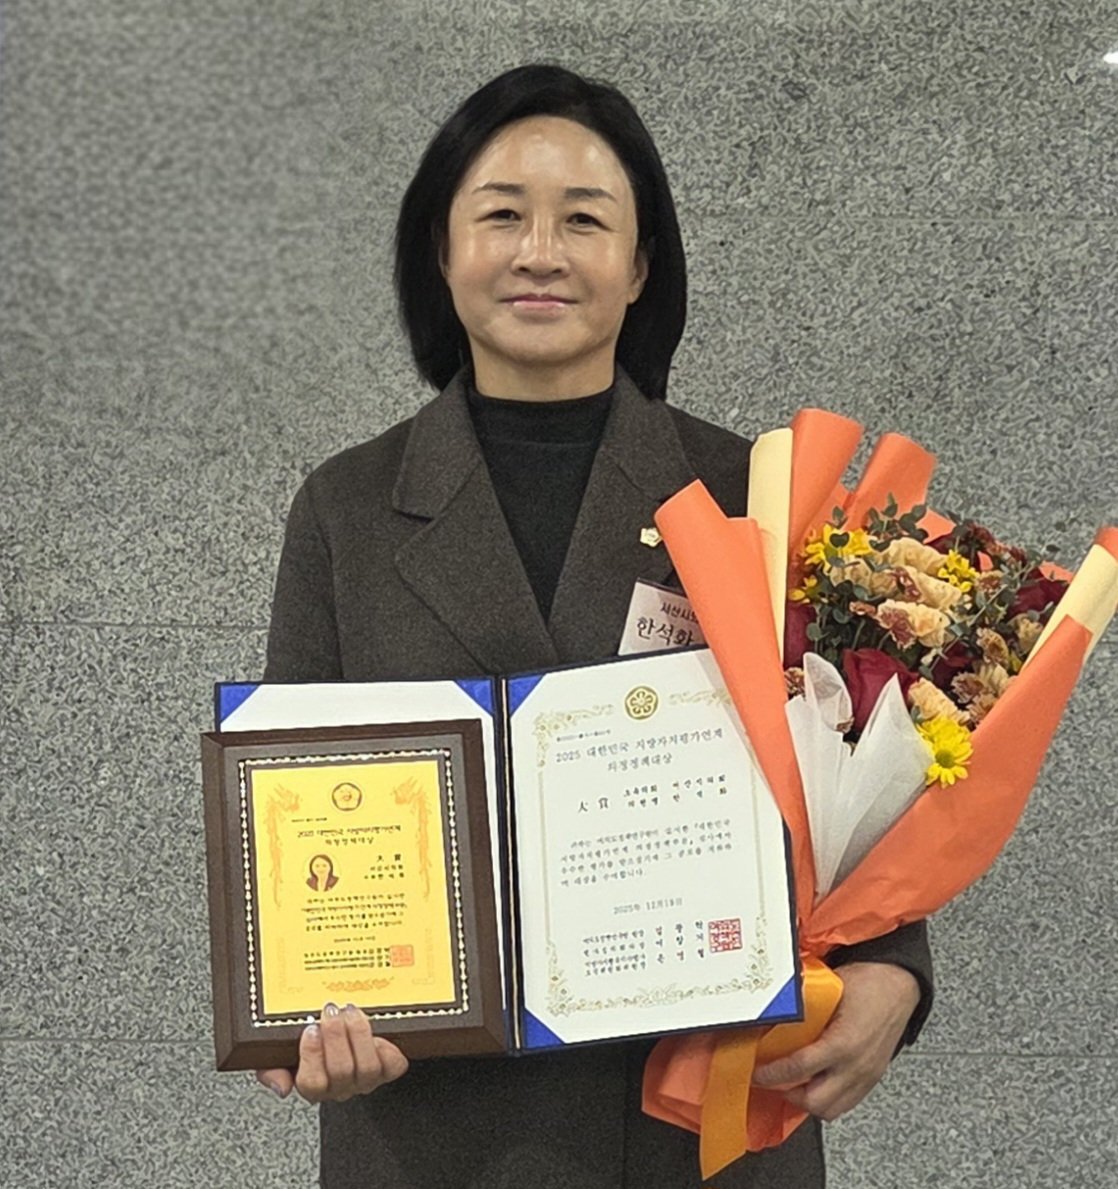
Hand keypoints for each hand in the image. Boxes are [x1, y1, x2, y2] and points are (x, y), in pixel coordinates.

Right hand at [255, 1002, 408, 1102]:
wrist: (344, 1032)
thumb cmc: (311, 1041)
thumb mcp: (279, 1052)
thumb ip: (270, 1068)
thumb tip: (281, 1086)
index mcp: (313, 1084)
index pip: (311, 1082)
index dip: (312, 1054)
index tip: (310, 1028)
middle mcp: (340, 1087)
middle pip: (340, 1071)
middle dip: (336, 1036)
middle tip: (331, 1011)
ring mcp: (365, 1079)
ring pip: (366, 1067)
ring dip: (359, 1034)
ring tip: (351, 1012)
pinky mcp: (389, 1068)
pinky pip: (394, 1066)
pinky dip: (387, 1047)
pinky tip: (377, 1032)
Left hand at [751, 962, 919, 1122]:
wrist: (900, 982)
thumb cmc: (867, 980)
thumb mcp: (828, 989)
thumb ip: (803, 1008)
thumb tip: (773, 1012)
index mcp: (843, 1043)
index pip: (799, 1068)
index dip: (772, 1074)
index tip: (757, 1072)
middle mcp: (856, 1066)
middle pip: (815, 1102)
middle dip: (788, 1095)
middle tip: (772, 1079)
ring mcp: (867, 1075)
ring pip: (832, 1110)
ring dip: (808, 1101)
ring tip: (792, 1083)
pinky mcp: (873, 1078)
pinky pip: (847, 1103)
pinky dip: (827, 1099)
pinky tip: (815, 1082)